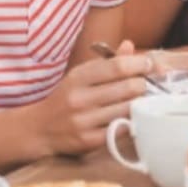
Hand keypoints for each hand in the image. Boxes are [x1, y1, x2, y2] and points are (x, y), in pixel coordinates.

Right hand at [35, 46, 151, 155]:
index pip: (117, 66)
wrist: (39, 129)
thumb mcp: (81, 76)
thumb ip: (107, 62)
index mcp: (78, 77)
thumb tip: (130, 46)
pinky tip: (130, 117)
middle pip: (128, 87)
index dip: (140, 64)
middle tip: (144, 85)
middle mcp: (80, 98)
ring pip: (128, 108)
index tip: (148, 65)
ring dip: (140, 103)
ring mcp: (84, 121)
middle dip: (143, 84)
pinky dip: (131, 121)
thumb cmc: (66, 98)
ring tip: (139, 100)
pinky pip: (122, 128)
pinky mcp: (89, 140)